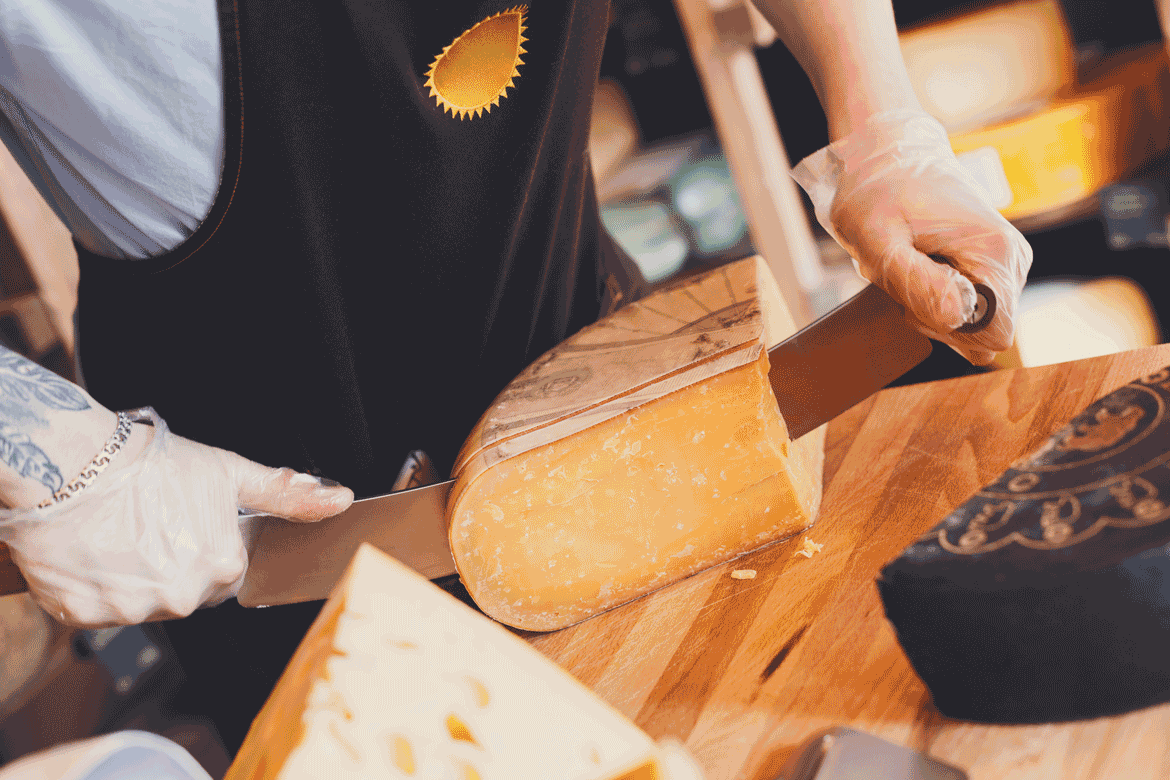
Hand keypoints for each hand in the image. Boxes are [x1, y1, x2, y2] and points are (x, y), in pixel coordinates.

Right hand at [0, 408, 352, 627]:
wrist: (70, 464)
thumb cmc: (152, 464)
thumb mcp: (229, 472)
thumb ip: (287, 493)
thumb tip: (340, 500)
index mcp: (222, 567)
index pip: (226, 573)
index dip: (206, 546)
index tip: (184, 523)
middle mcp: (182, 597)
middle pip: (185, 591)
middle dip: (172, 565)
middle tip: (149, 525)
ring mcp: (131, 610)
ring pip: (141, 603)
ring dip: (132, 579)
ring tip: (118, 535)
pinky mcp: (83, 614)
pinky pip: (96, 609)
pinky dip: (93, 587)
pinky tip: (92, 551)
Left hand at [792, 111, 1031, 364]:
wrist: (886, 153)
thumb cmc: (877, 191)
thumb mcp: (879, 240)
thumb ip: (916, 281)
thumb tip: (958, 316)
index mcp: (995, 252)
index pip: (994, 333)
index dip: (949, 330)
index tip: (914, 297)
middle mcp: (1012, 260)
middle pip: (983, 334)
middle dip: (936, 320)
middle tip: (903, 279)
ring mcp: (1004, 263)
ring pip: (974, 324)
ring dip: (933, 308)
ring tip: (909, 267)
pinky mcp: (990, 264)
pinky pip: (968, 307)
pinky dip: (936, 297)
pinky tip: (918, 267)